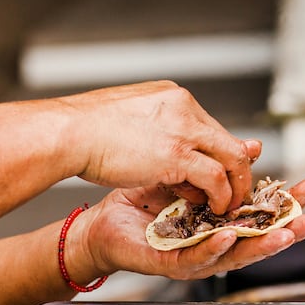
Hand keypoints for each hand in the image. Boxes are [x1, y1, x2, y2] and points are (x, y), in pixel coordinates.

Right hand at [60, 81, 256, 212]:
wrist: (68, 132)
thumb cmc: (83, 128)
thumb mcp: (128, 118)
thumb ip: (154, 128)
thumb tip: (159, 142)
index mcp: (172, 97)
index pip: (209, 126)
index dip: (218, 153)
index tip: (220, 172)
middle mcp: (184, 108)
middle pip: (227, 140)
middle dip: (236, 169)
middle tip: (236, 191)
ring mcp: (184, 129)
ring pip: (231, 157)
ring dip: (234, 185)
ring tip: (229, 204)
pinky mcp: (178, 154)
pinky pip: (215, 177)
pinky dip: (221, 195)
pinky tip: (216, 207)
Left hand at [70, 178, 304, 280]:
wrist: (102, 222)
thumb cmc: (142, 204)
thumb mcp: (185, 177)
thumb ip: (219, 168)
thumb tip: (253, 147)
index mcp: (221, 223)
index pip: (261, 214)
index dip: (287, 203)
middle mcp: (213, 244)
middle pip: (258, 239)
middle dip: (287, 229)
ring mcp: (194, 257)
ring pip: (234, 255)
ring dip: (261, 245)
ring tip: (284, 233)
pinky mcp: (169, 264)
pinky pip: (195, 257)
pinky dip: (213, 248)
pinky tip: (228, 236)